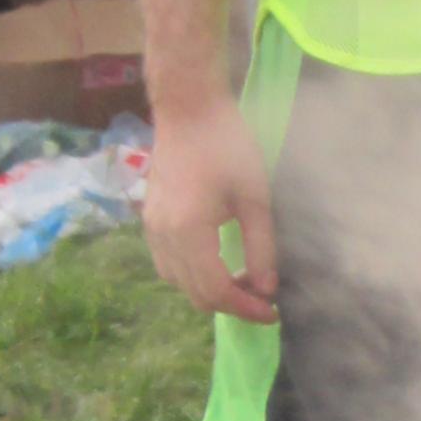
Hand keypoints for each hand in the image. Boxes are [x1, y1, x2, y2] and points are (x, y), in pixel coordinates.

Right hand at [145, 93, 279, 320]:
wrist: (187, 109)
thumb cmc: (227, 145)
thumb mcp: (255, 198)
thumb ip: (261, 247)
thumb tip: (266, 289)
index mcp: (189, 232)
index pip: (216, 291)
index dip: (245, 309)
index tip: (272, 312)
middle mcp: (163, 237)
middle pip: (194, 294)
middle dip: (231, 303)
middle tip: (263, 296)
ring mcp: (151, 229)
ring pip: (178, 282)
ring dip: (210, 290)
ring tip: (243, 280)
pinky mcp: (149, 220)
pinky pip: (167, 264)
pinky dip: (192, 274)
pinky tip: (217, 262)